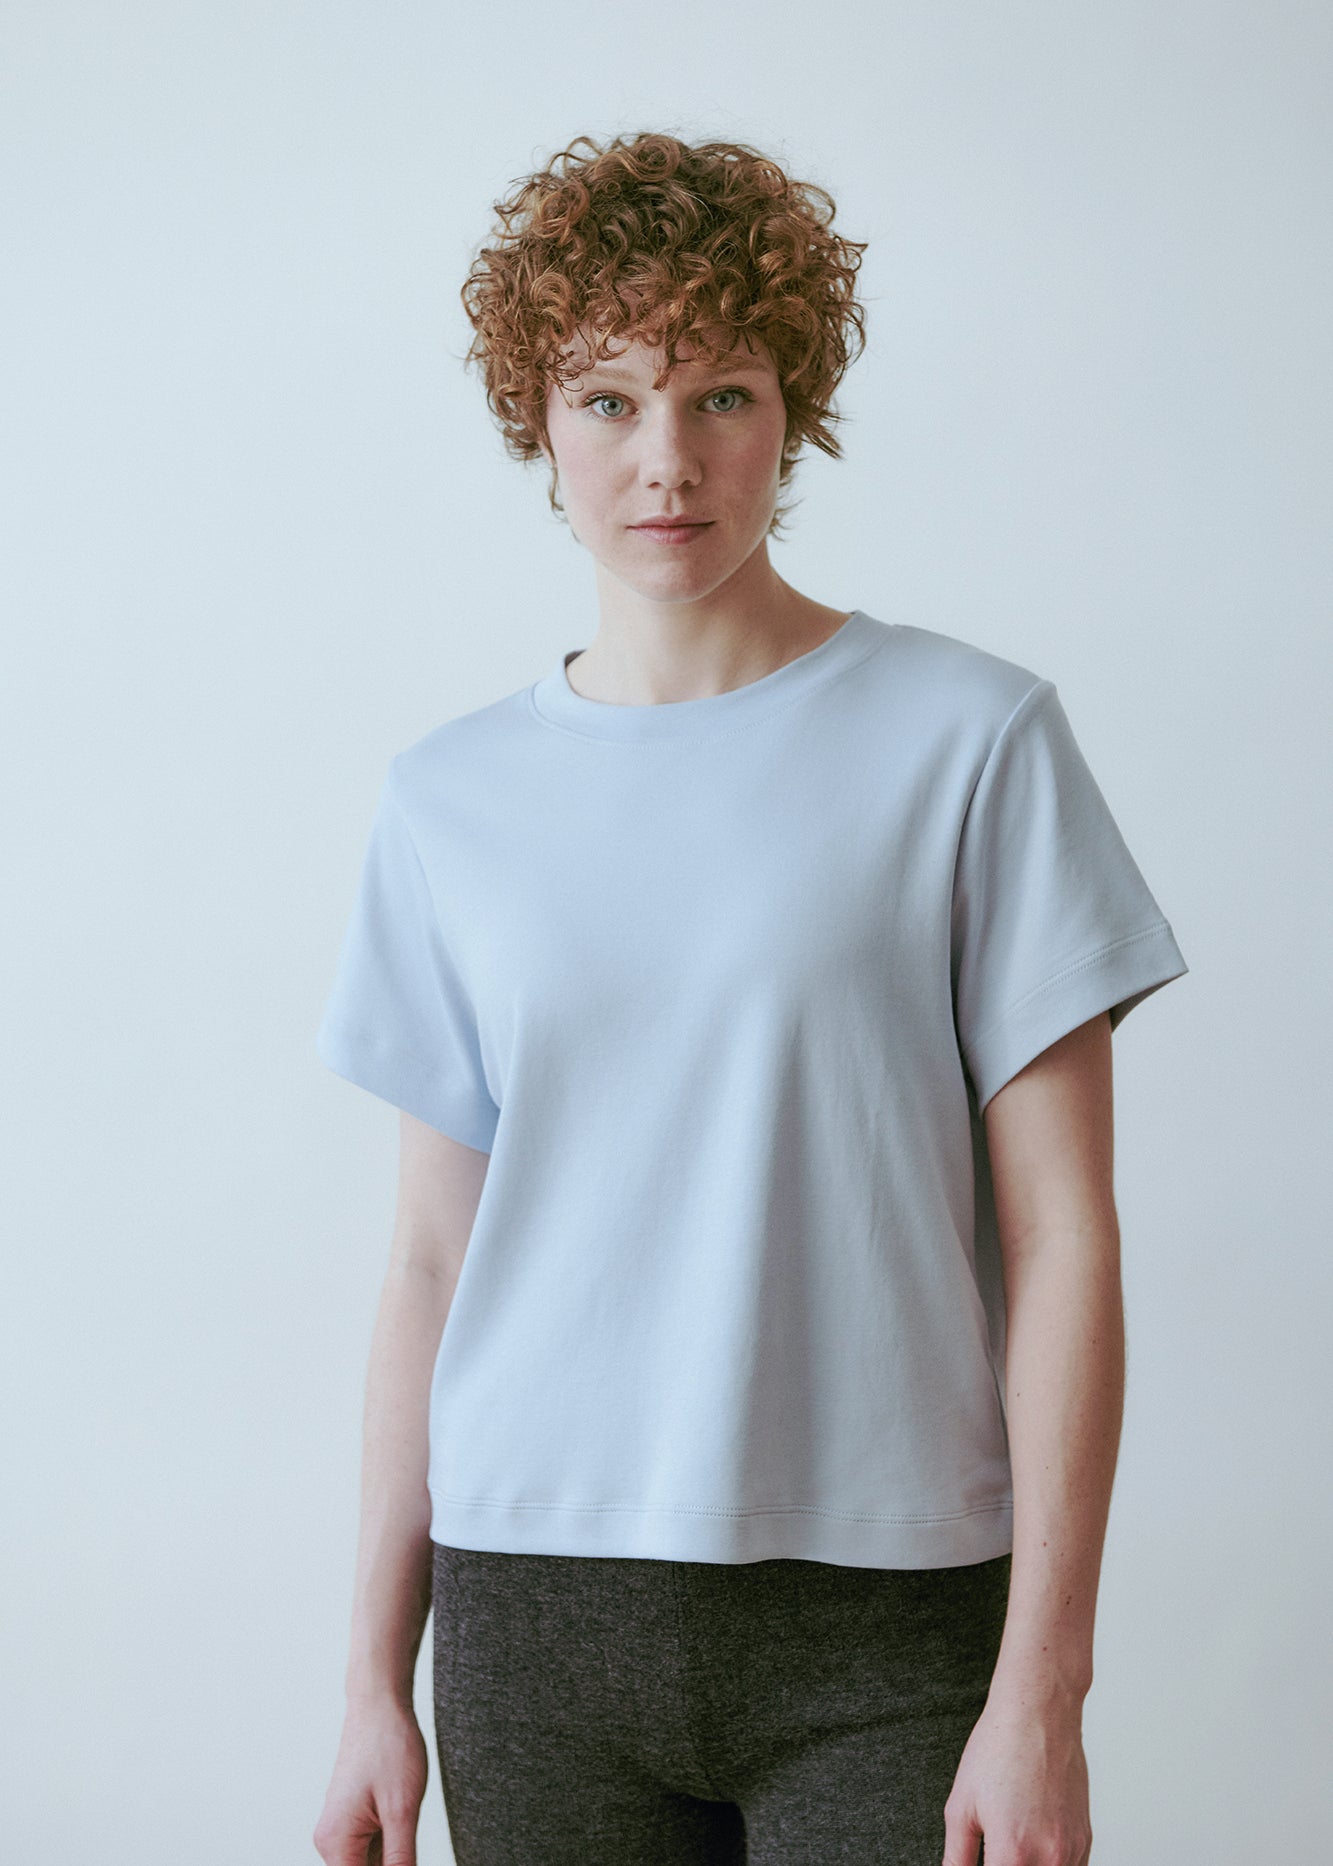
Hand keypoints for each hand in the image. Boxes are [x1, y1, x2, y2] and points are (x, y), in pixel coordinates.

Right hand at [312, 1694, 428, 1865]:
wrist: (380, 1704)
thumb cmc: (388, 1745)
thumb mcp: (402, 1810)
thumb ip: (401, 1859)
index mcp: (336, 1843)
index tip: (406, 1859)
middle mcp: (332, 1840)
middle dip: (392, 1865)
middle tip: (406, 1832)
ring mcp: (342, 1829)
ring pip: (371, 1863)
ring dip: (393, 1856)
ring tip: (403, 1818)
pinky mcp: (353, 1819)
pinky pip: (373, 1847)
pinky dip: (392, 1844)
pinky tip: (403, 1819)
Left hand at [941, 1691, 1092, 1865]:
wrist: (1039, 1712)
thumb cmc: (999, 1749)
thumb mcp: (960, 1805)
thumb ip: (956, 1856)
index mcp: (1013, 1853)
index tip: (983, 1861)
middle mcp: (1049, 1858)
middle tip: (994, 1855)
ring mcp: (1072, 1849)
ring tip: (1014, 1845)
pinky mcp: (1085, 1838)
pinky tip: (1034, 1849)